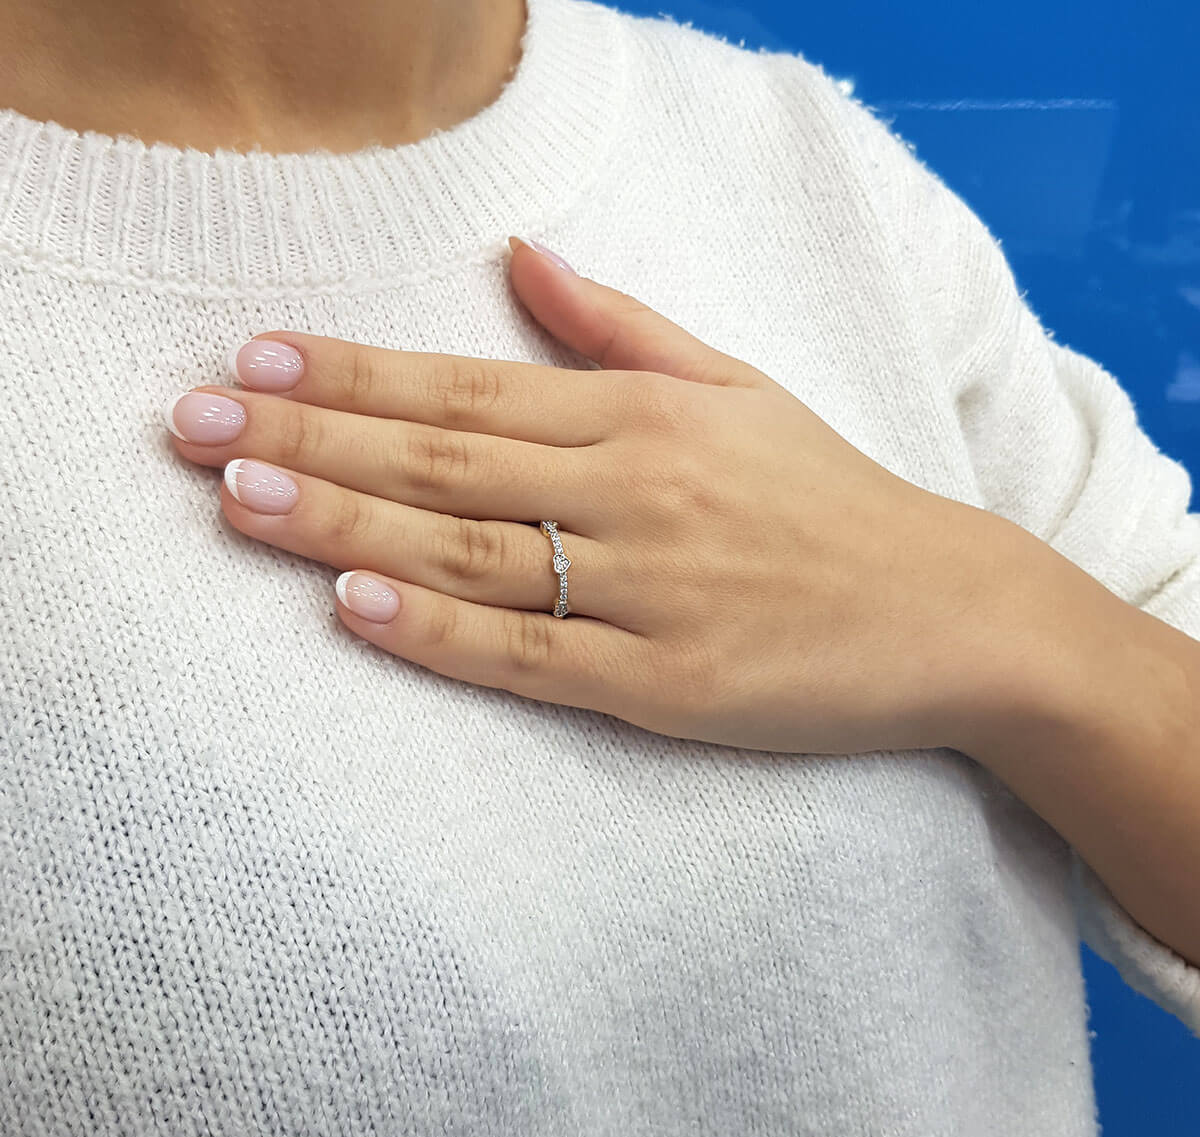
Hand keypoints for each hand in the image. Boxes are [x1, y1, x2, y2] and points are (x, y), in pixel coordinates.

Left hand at [164, 236, 1008, 753]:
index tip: (254, 359)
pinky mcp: (668, 684)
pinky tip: (358, 607)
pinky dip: (442, 632)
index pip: (467, 385)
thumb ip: (621, 326)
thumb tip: (523, 254)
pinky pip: (533, 656)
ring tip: (238, 502)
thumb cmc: (830, 498)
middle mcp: (636, 492)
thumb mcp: (738, 387)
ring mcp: (649, 592)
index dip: (353, 373)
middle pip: (444, 460)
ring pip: (470, 553)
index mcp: (645, 416)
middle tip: (194, 427)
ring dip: (346, 524)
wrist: (949, 611)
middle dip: (309, 440)